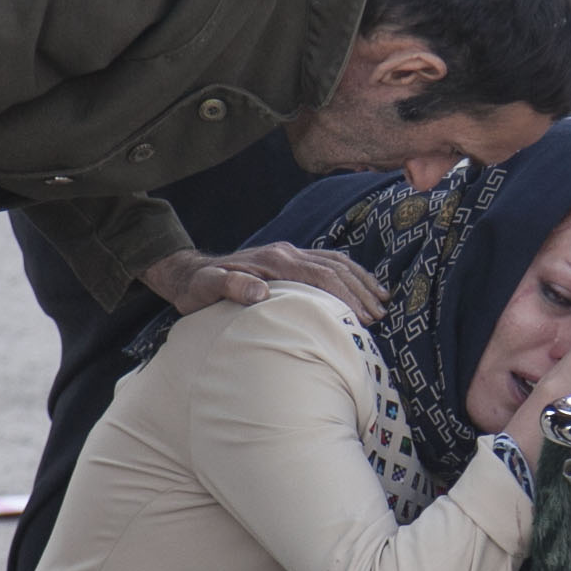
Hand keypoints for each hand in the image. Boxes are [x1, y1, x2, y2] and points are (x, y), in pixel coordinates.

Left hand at [143, 244, 386, 321]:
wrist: (189, 273)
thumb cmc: (198, 288)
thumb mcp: (207, 288)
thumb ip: (232, 286)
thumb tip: (262, 292)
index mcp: (275, 261)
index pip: (322, 276)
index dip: (347, 297)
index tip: (364, 318)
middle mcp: (287, 252)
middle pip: (336, 268)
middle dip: (361, 292)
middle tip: (379, 316)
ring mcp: (289, 253)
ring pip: (336, 262)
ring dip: (361, 281)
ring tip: (381, 303)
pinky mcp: (288, 259)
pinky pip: (327, 262)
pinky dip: (349, 274)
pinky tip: (361, 287)